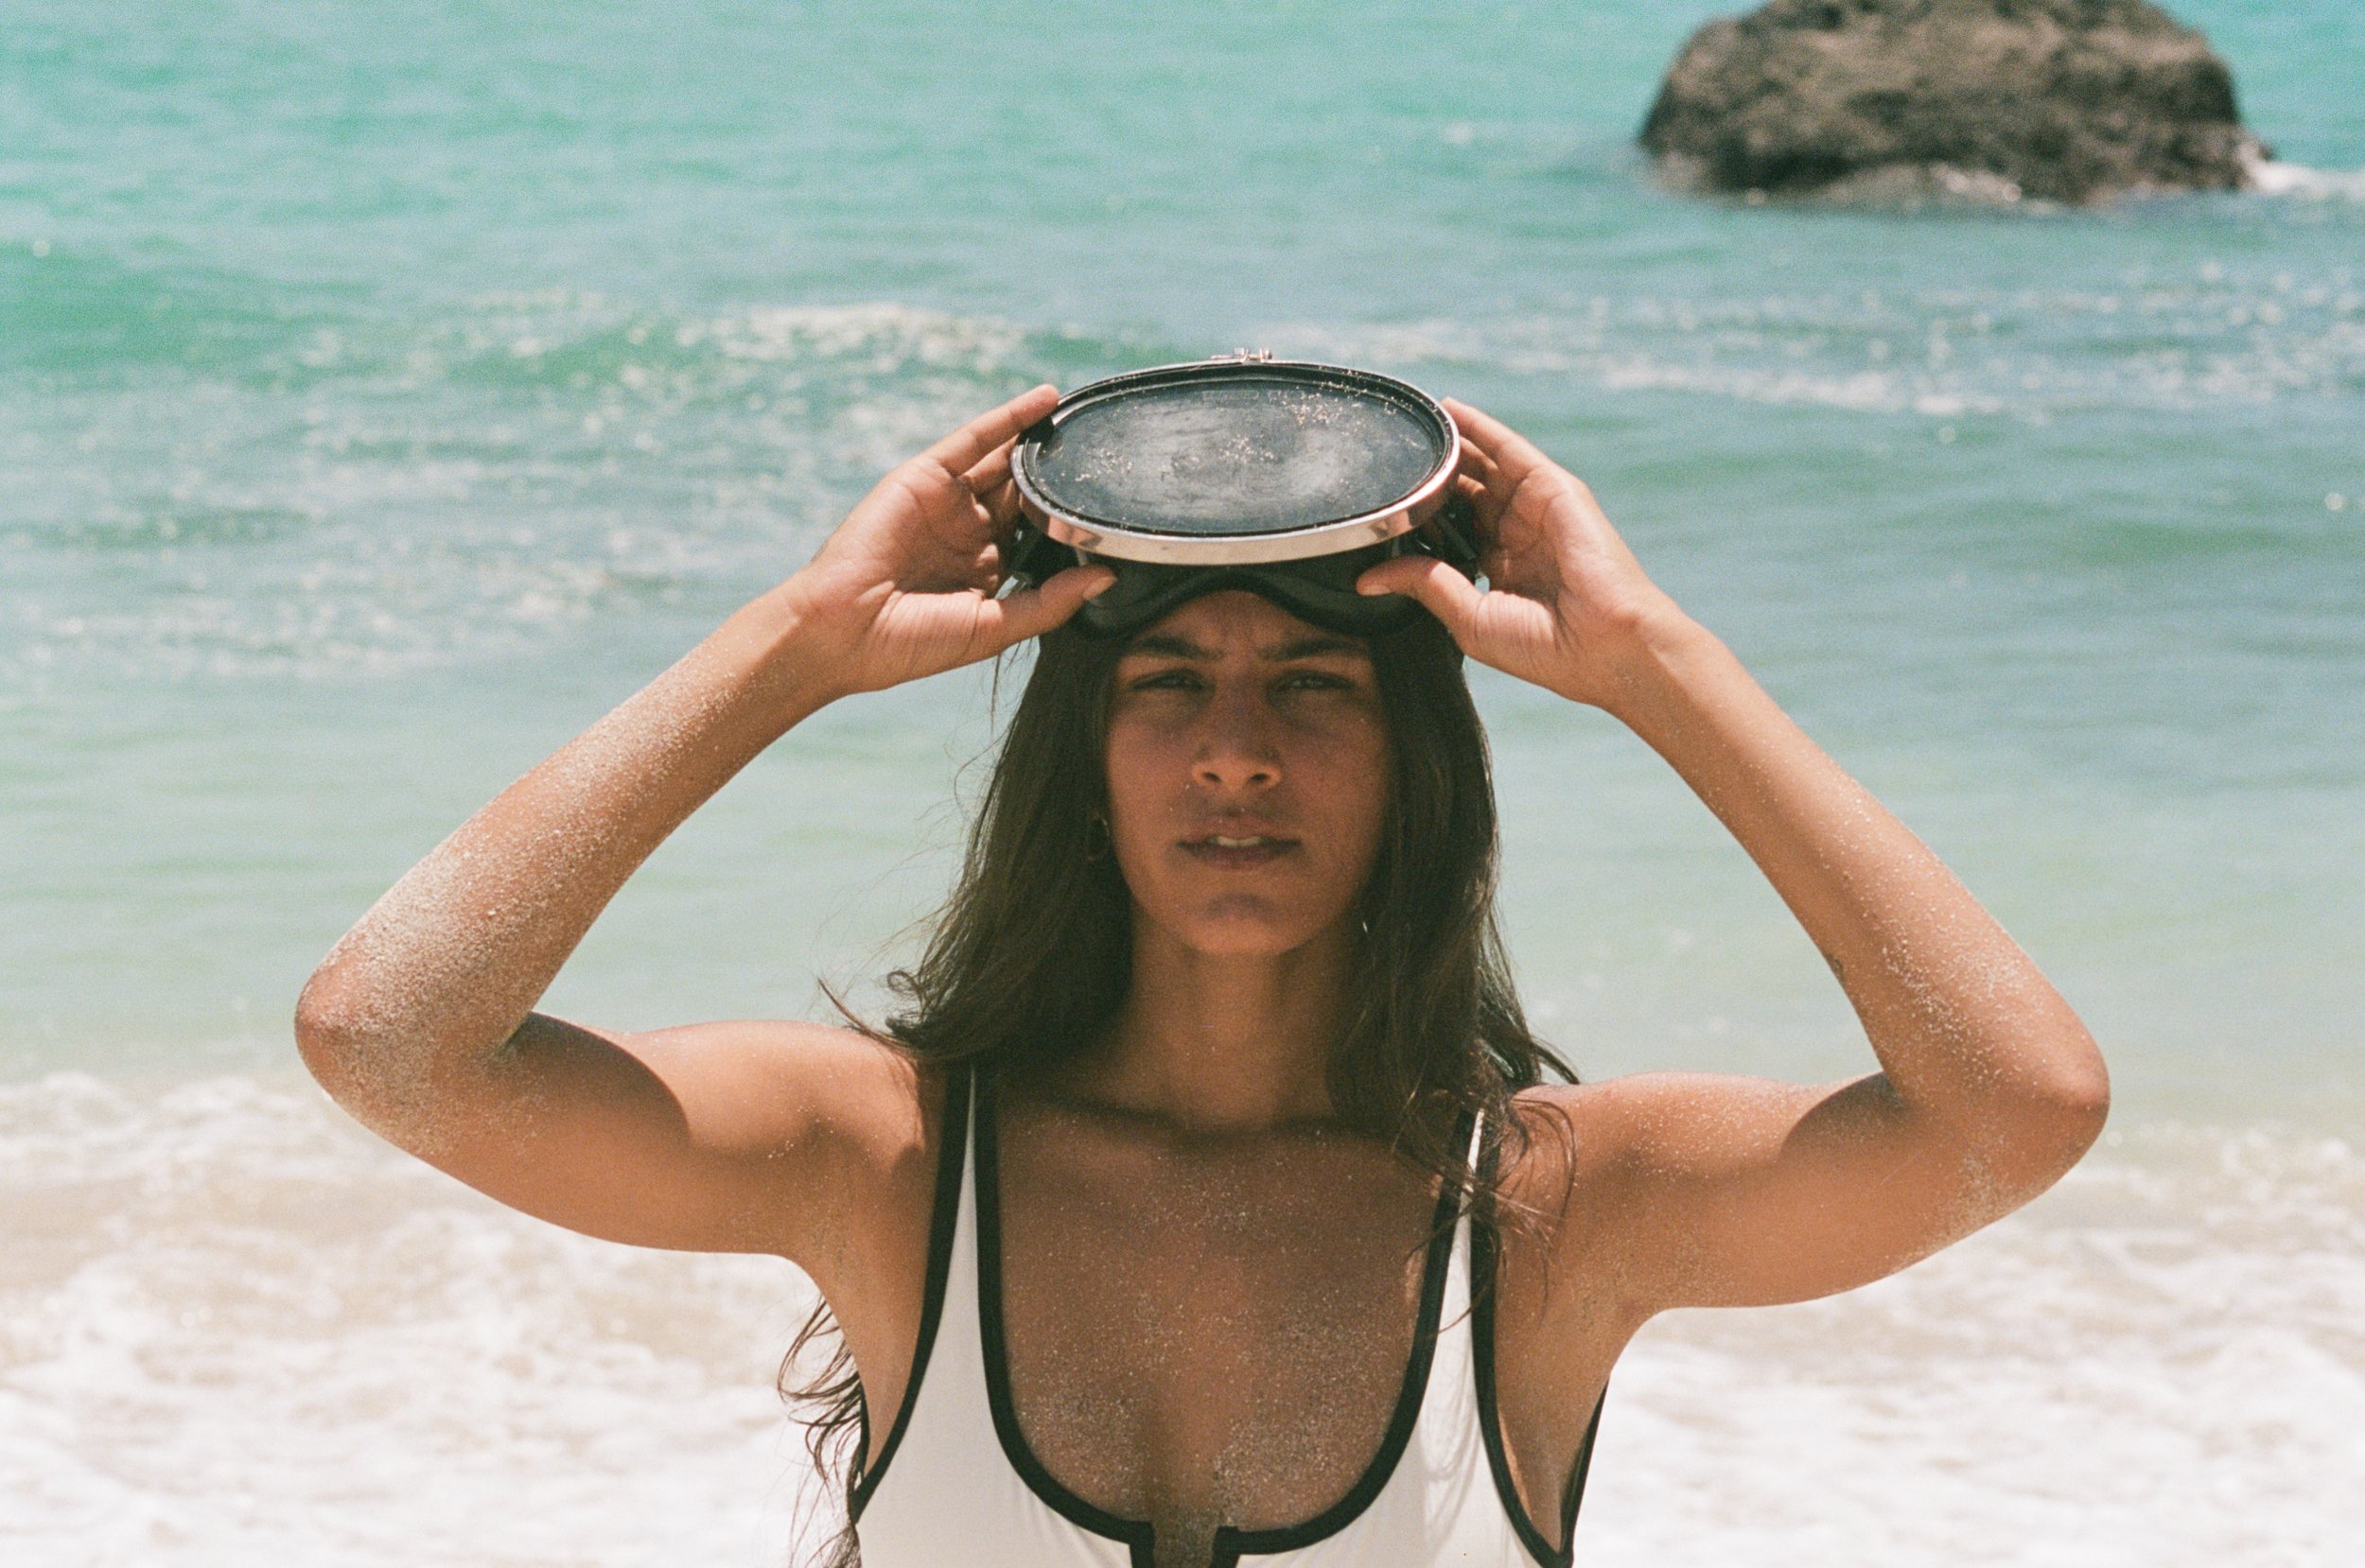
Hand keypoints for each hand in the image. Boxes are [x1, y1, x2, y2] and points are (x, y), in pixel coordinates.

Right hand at [781, 386, 1113, 697]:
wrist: (840, 633)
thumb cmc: (909, 643)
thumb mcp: (993, 628)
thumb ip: (1049, 603)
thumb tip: (1108, 576)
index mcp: (985, 571)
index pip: (1039, 538)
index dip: (1074, 522)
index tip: (1119, 508)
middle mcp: (968, 533)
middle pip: (1027, 495)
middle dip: (1063, 477)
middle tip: (1112, 455)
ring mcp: (947, 503)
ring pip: (1005, 463)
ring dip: (1042, 442)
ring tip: (1088, 419)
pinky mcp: (925, 477)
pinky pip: (974, 439)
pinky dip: (1008, 418)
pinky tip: (1045, 401)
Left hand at [1355, 398, 1687, 711]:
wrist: (1606, 643)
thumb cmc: (1547, 647)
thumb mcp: (1469, 617)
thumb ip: (1425, 585)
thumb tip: (1367, 578)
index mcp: (1500, 568)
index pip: (1451, 529)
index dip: (1420, 513)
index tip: (1382, 501)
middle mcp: (1517, 534)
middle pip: (1464, 491)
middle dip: (1431, 474)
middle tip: (1389, 455)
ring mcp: (1535, 509)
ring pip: (1483, 465)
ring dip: (1449, 444)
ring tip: (1411, 426)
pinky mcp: (1553, 488)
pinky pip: (1510, 449)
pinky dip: (1480, 428)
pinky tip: (1449, 411)